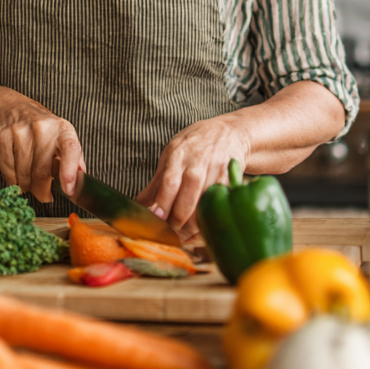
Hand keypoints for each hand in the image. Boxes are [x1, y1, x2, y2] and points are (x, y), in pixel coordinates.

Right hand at [0, 93, 84, 202]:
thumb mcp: (60, 137)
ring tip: (29, 183)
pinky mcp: (2, 136)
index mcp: (62, 128)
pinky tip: (16, 177)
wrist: (8, 108)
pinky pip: (8, 171)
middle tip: (44, 196)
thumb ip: (73, 159)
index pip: (71, 149)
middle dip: (43, 191)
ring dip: (27, 186)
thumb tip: (81, 183)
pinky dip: (12, 181)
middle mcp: (42, 127)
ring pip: (24, 174)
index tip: (68, 190)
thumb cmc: (39, 129)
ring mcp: (20, 130)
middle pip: (42, 171)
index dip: (69, 172)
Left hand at [136, 115, 250, 239]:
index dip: (163, 202)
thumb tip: (138, 204)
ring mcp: (216, 172)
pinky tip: (199, 230)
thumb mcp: (171, 153)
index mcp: (179, 154)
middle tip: (168, 234)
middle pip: (188, 196)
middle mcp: (198, 162)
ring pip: (204, 205)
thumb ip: (157, 181)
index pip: (169, 181)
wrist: (230, 132)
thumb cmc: (195, 144)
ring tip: (181, 237)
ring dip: (193, 225)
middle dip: (177, 220)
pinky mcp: (230, 181)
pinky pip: (219, 206)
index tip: (156, 218)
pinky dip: (209, 221)